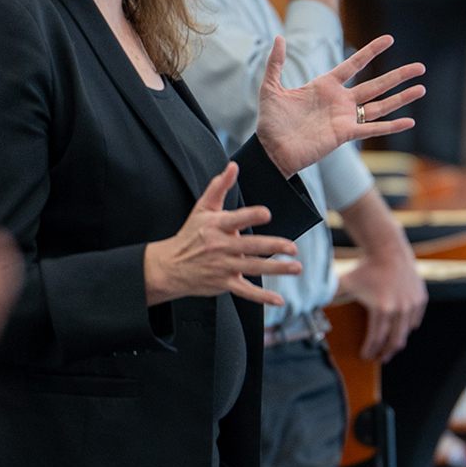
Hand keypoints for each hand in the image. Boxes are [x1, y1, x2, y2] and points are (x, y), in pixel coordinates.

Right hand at [144, 163, 304, 306]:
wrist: (169, 266)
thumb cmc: (190, 234)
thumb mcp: (202, 208)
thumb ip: (219, 187)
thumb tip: (233, 166)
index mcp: (216, 226)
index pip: (235, 220)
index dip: (250, 216)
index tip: (266, 213)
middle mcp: (220, 247)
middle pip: (250, 246)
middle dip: (272, 247)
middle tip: (292, 247)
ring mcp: (223, 266)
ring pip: (253, 267)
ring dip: (276, 269)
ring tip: (296, 267)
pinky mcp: (224, 283)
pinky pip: (245, 292)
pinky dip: (262, 298)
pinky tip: (278, 300)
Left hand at [255, 35, 425, 176]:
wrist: (271, 149)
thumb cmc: (271, 121)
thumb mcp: (271, 87)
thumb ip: (276, 63)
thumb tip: (279, 37)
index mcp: (325, 86)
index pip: (354, 64)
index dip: (371, 51)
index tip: (389, 39)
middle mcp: (340, 100)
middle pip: (376, 84)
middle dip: (399, 75)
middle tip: (420, 67)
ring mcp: (345, 118)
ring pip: (381, 105)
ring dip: (402, 98)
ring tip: (422, 89)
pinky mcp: (345, 134)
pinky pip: (373, 129)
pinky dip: (391, 126)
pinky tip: (410, 122)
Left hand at [336, 253, 427, 361]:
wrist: (389, 250)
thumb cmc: (366, 268)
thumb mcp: (346, 282)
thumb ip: (331, 296)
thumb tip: (311, 307)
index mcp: (382, 309)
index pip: (377, 339)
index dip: (371, 350)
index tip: (365, 356)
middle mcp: (400, 309)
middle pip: (395, 341)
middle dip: (387, 353)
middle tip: (380, 358)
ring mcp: (412, 304)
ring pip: (406, 332)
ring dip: (397, 341)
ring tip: (390, 346)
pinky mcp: (420, 299)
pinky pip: (415, 320)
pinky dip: (407, 327)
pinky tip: (400, 329)